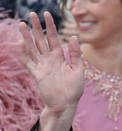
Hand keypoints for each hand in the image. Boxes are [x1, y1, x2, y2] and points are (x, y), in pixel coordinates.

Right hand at [20, 12, 83, 130]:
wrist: (66, 104)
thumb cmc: (74, 89)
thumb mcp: (78, 70)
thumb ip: (75, 55)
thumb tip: (74, 37)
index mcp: (60, 57)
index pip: (53, 38)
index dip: (50, 26)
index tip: (47, 14)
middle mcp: (49, 59)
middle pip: (41, 40)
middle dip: (37, 27)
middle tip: (32, 14)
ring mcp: (42, 66)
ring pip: (32, 48)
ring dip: (27, 36)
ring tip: (22, 24)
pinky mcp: (37, 74)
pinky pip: (28, 62)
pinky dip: (24, 53)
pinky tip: (22, 43)